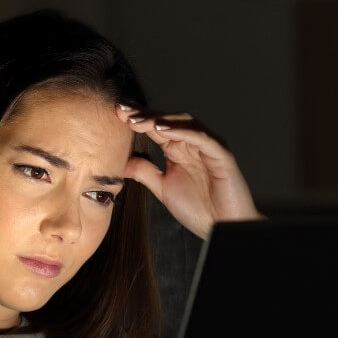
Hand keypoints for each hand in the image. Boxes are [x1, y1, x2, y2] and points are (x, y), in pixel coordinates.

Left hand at [118, 103, 263, 239]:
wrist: (223, 229)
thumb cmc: (200, 209)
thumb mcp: (162, 188)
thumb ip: (144, 172)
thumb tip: (119, 162)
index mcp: (178, 150)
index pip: (155, 127)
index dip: (136, 118)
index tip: (114, 112)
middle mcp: (192, 143)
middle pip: (167, 119)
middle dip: (144, 114)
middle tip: (122, 109)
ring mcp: (208, 147)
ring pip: (184, 122)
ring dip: (160, 119)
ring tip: (137, 120)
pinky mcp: (221, 154)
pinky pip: (201, 137)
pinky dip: (182, 130)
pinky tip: (162, 129)